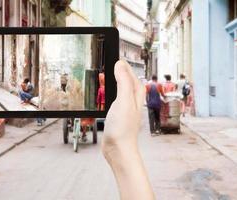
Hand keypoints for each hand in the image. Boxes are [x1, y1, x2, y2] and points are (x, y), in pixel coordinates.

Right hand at [102, 60, 153, 199]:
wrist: (118, 149)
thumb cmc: (123, 128)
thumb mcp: (123, 100)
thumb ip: (123, 81)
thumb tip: (120, 64)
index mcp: (136, 93)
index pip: (130, 73)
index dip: (122, 65)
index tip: (112, 57)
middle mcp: (132, 99)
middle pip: (124, 80)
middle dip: (114, 73)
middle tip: (104, 68)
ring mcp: (124, 107)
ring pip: (117, 90)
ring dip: (109, 84)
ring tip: (100, 79)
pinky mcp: (117, 114)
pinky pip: (112, 100)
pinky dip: (105, 95)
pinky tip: (100, 96)